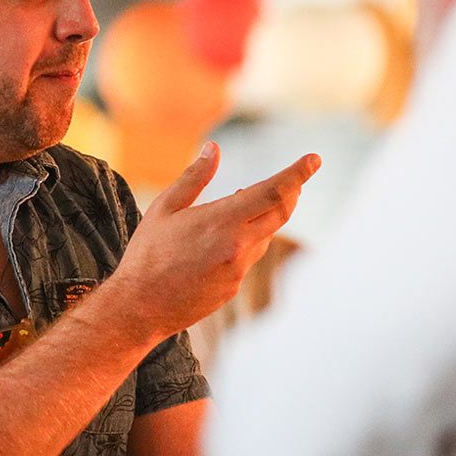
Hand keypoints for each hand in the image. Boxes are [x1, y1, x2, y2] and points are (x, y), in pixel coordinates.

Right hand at [98, 143, 319, 345]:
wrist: (140, 307)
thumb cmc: (147, 253)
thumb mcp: (165, 208)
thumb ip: (195, 177)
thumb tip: (213, 148)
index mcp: (222, 221)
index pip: (274, 191)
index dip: (298, 173)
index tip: (314, 159)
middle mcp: (238, 246)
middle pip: (281, 212)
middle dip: (292, 190)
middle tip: (296, 176)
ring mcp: (238, 270)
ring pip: (266, 235)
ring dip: (266, 214)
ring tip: (246, 199)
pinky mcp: (233, 287)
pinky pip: (250, 256)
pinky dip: (249, 237)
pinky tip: (230, 234)